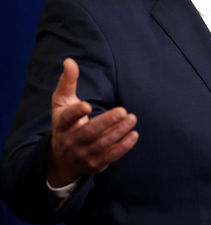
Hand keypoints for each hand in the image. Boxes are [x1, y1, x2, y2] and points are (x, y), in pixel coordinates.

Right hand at [47, 58, 138, 187]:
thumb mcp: (62, 103)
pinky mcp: (95, 163)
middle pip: (88, 132)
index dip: (76, 112)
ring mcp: (83, 154)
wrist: (61, 158)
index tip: (88, 105)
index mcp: (61, 124)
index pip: (67, 119)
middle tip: (123, 110)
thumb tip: (69, 61)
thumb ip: (68, 82)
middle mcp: (70, 140)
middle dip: (106, 122)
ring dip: (118, 132)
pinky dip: (123, 147)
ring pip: (102, 144)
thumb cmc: (66, 123)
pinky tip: (134, 135)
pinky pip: (110, 156)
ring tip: (132, 118)